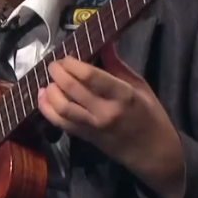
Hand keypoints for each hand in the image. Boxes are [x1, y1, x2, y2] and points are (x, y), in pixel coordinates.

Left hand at [37, 43, 185, 197]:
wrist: (154, 154)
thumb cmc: (151, 117)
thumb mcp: (141, 87)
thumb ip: (117, 65)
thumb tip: (103, 43)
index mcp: (122, 95)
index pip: (90, 76)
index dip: (73, 63)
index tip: (67, 56)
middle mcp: (104, 112)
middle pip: (72, 88)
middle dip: (58, 73)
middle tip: (54, 65)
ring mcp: (92, 126)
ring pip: (61, 107)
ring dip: (50, 91)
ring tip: (49, 81)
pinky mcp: (85, 137)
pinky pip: (60, 123)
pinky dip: (47, 109)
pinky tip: (43, 97)